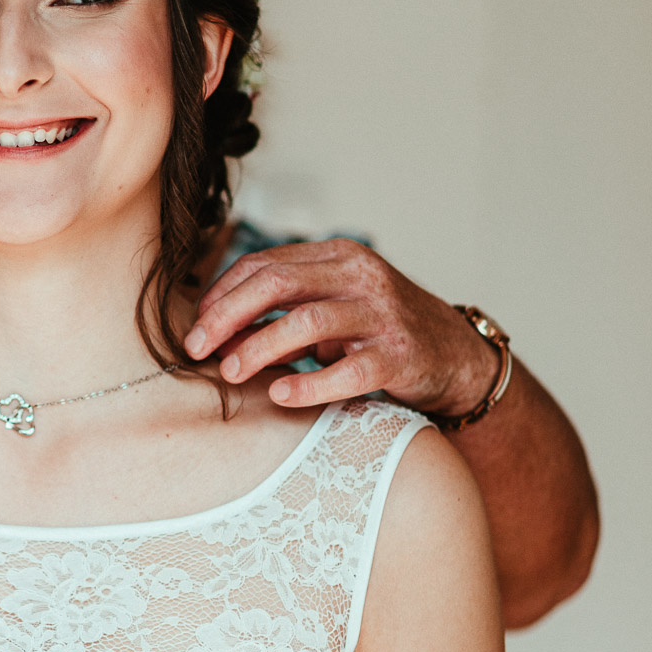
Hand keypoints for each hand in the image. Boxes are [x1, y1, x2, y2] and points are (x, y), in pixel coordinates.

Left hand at [184, 238, 497, 416]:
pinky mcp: (400, 357)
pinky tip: (281, 395)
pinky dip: (310, 383)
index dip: (223, 293)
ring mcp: (382, 315)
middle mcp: (360, 277)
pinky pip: (348, 371)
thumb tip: (216, 331)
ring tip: (230, 373)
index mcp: (338, 256)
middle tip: (197, 348)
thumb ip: (284, 310)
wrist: (456, 357)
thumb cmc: (380, 332)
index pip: (266, 263)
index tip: (195, 324)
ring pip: (307, 322)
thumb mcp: (334, 307)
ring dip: (260, 347)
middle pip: (278, 284)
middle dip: (228, 316)